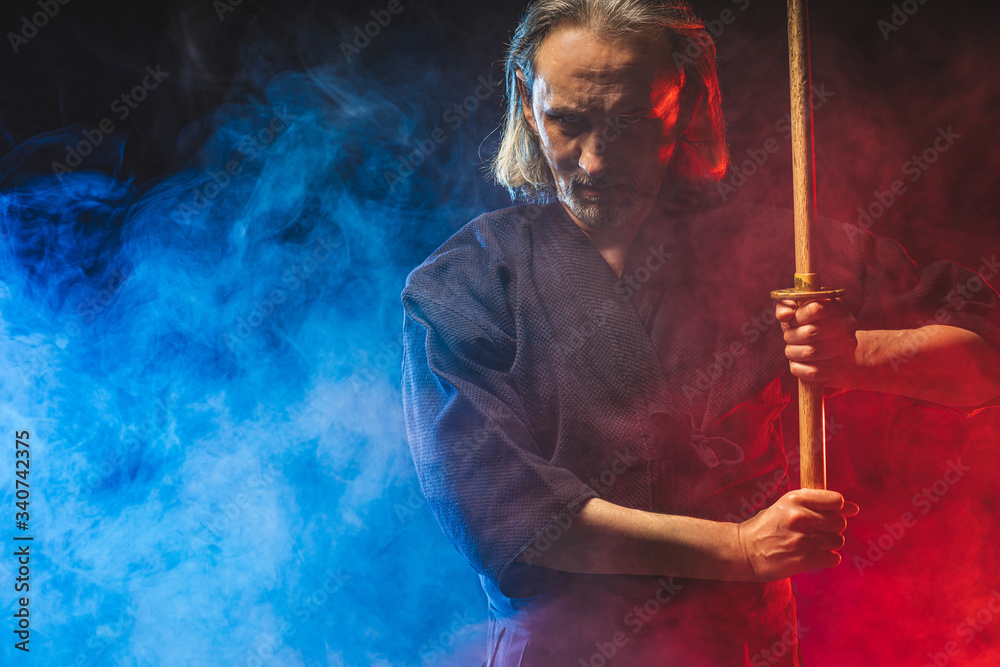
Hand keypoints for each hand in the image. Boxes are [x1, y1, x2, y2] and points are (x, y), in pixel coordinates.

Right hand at [736, 489, 858, 580]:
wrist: (744, 550)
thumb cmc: (769, 526)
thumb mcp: (788, 506)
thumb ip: (819, 505)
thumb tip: (854, 509)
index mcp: (795, 498)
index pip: (837, 500)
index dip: (838, 508)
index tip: (829, 513)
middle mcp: (800, 517)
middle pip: (839, 522)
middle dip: (833, 528)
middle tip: (816, 531)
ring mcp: (802, 538)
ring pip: (838, 541)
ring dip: (828, 544)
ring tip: (810, 543)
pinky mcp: (803, 558)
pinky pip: (833, 558)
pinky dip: (826, 558)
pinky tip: (811, 555)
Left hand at [776, 298, 858, 384]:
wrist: (831, 345)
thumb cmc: (808, 322)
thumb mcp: (796, 307)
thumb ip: (786, 304)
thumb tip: (785, 315)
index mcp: (837, 306)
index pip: (815, 309)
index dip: (797, 317)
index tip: (793, 321)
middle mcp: (847, 326)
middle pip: (810, 333)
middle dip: (791, 336)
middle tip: (789, 337)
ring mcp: (847, 349)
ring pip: (809, 353)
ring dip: (792, 352)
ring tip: (793, 349)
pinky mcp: (840, 369)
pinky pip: (812, 372)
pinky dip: (797, 368)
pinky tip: (797, 362)